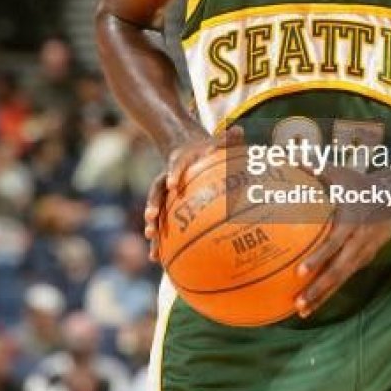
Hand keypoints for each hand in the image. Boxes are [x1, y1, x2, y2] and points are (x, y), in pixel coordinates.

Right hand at [144, 125, 243, 260]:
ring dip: (153, 229)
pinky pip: (162, 225)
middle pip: (156, 192)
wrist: (184, 149)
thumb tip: (240, 129)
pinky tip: (158, 260)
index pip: (174, 167)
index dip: (173, 174)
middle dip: (153, 205)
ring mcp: (164, 195)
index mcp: (178, 163)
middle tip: (151, 218)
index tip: (173, 184)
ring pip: (155, 213)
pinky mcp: (166, 207)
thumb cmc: (206, 149)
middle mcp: (166, 180)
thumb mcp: (215, 142)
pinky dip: (160, 241)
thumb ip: (226, 139)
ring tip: (152, 247)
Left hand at [295, 174, 390, 316]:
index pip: (334, 242)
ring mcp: (364, 252)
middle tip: (298, 303)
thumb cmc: (360, 183)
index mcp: (352, 220)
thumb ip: (314, 167)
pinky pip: (347, 277)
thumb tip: (286, 155)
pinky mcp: (366, 259)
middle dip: (319, 289)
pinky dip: (332, 290)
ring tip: (303, 311)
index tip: (300, 272)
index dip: (319, 257)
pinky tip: (315, 302)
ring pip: (343, 279)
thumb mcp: (340, 173)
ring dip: (324, 296)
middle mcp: (360, 241)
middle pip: (338, 270)